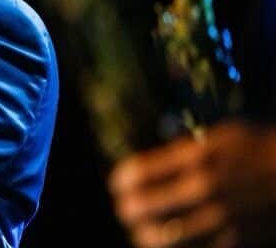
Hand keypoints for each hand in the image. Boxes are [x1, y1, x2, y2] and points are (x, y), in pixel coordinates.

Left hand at [109, 120, 275, 247]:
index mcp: (197, 158)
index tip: (118, 183)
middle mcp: (204, 188)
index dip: (120, 180)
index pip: (137, 173)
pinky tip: (170, 242)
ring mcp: (219, 218)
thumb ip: (180, 152)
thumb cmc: (257, 150)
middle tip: (125, 208)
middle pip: (140, 207)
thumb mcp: (218, 137)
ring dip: (144, 234)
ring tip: (142, 230)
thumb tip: (144, 169)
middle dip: (127, 208)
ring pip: (160, 238)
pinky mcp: (234, 240)